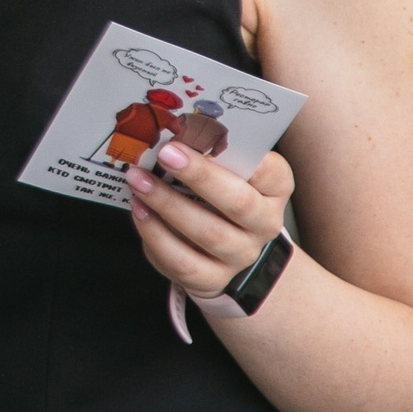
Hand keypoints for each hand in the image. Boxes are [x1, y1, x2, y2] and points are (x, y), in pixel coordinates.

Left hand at [124, 142, 293, 300]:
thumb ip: (212, 154)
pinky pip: (184, 262)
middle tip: (164, 153)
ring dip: (167, 203)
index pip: (269, 171)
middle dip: (199, 175)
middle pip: (238, 202)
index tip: (203, 135)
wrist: (227, 250)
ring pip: (208, 233)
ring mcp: (240, 255)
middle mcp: (264, 224)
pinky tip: (139, 211)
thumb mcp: (228, 171)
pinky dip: (156, 236)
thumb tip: (174, 132)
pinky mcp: (213, 279)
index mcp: (274, 189)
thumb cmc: (222, 194)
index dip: (237, 153)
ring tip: (138, 180)